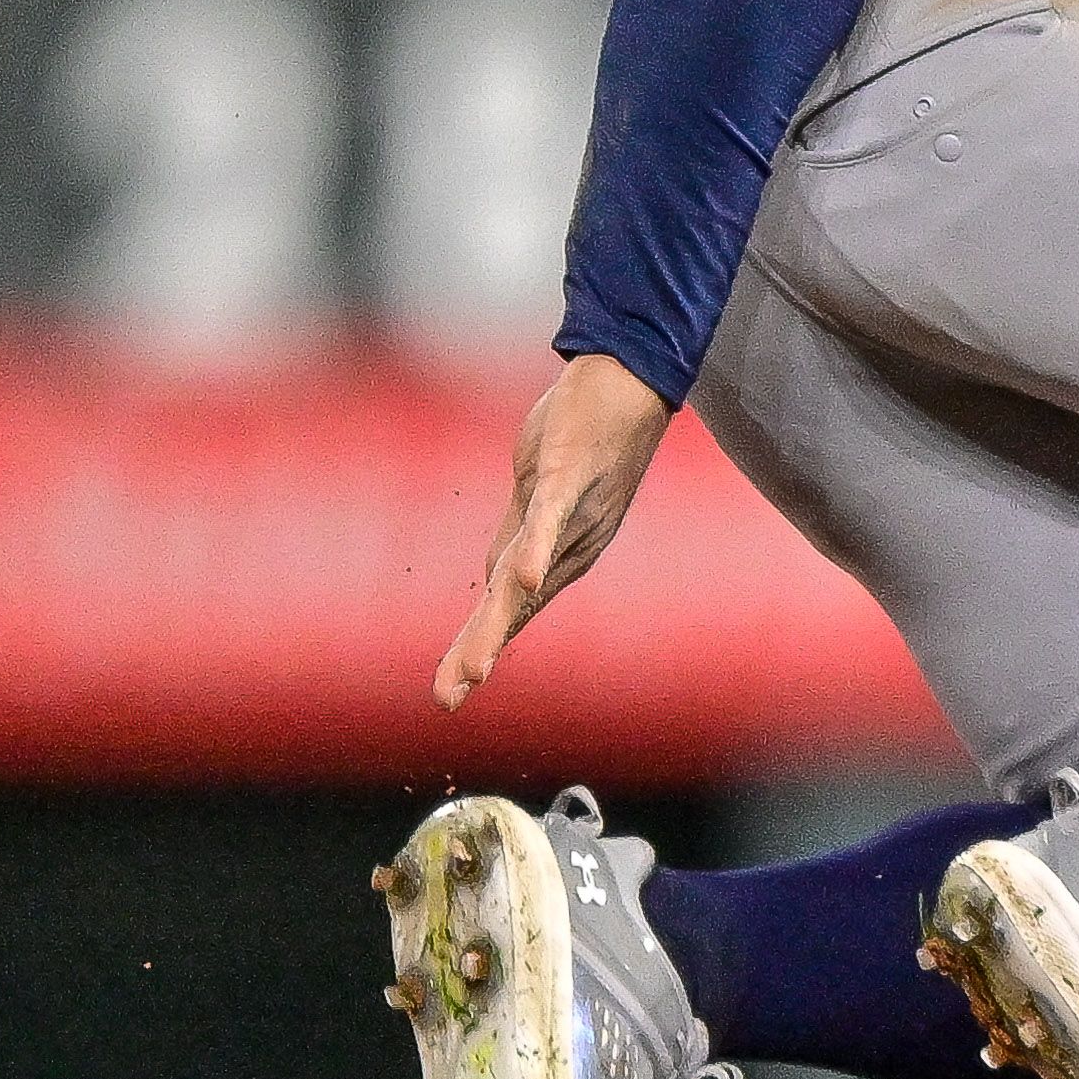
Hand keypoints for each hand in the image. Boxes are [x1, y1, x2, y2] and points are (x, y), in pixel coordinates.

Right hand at [437, 353, 681, 710]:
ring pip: (526, 575)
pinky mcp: (568, 473)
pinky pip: (552, 517)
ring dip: (501, 621)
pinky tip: (525, 580)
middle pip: (514, 607)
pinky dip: (538, 549)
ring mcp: (569, 511)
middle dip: (480, 653)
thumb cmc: (582, 437)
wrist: (630, 379)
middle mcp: (568, 545)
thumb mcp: (541, 496)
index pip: (510, 610)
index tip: (448, 696)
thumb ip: (521, 540)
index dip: (478, 651)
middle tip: (449, 699)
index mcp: (555, 554)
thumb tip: (500, 581)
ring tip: (477, 667)